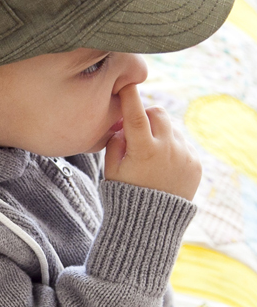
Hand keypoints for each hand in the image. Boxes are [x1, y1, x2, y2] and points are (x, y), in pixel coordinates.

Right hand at [104, 84, 201, 201]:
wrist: (151, 223)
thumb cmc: (125, 195)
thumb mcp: (110, 170)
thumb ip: (116, 142)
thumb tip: (124, 125)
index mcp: (143, 150)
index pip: (135, 114)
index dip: (130, 96)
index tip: (126, 83)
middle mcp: (168, 149)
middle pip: (157, 113)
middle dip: (146, 115)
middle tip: (136, 129)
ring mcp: (184, 155)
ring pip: (171, 128)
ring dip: (159, 133)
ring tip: (149, 155)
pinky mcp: (195, 163)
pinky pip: (182, 144)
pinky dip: (171, 148)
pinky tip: (162, 166)